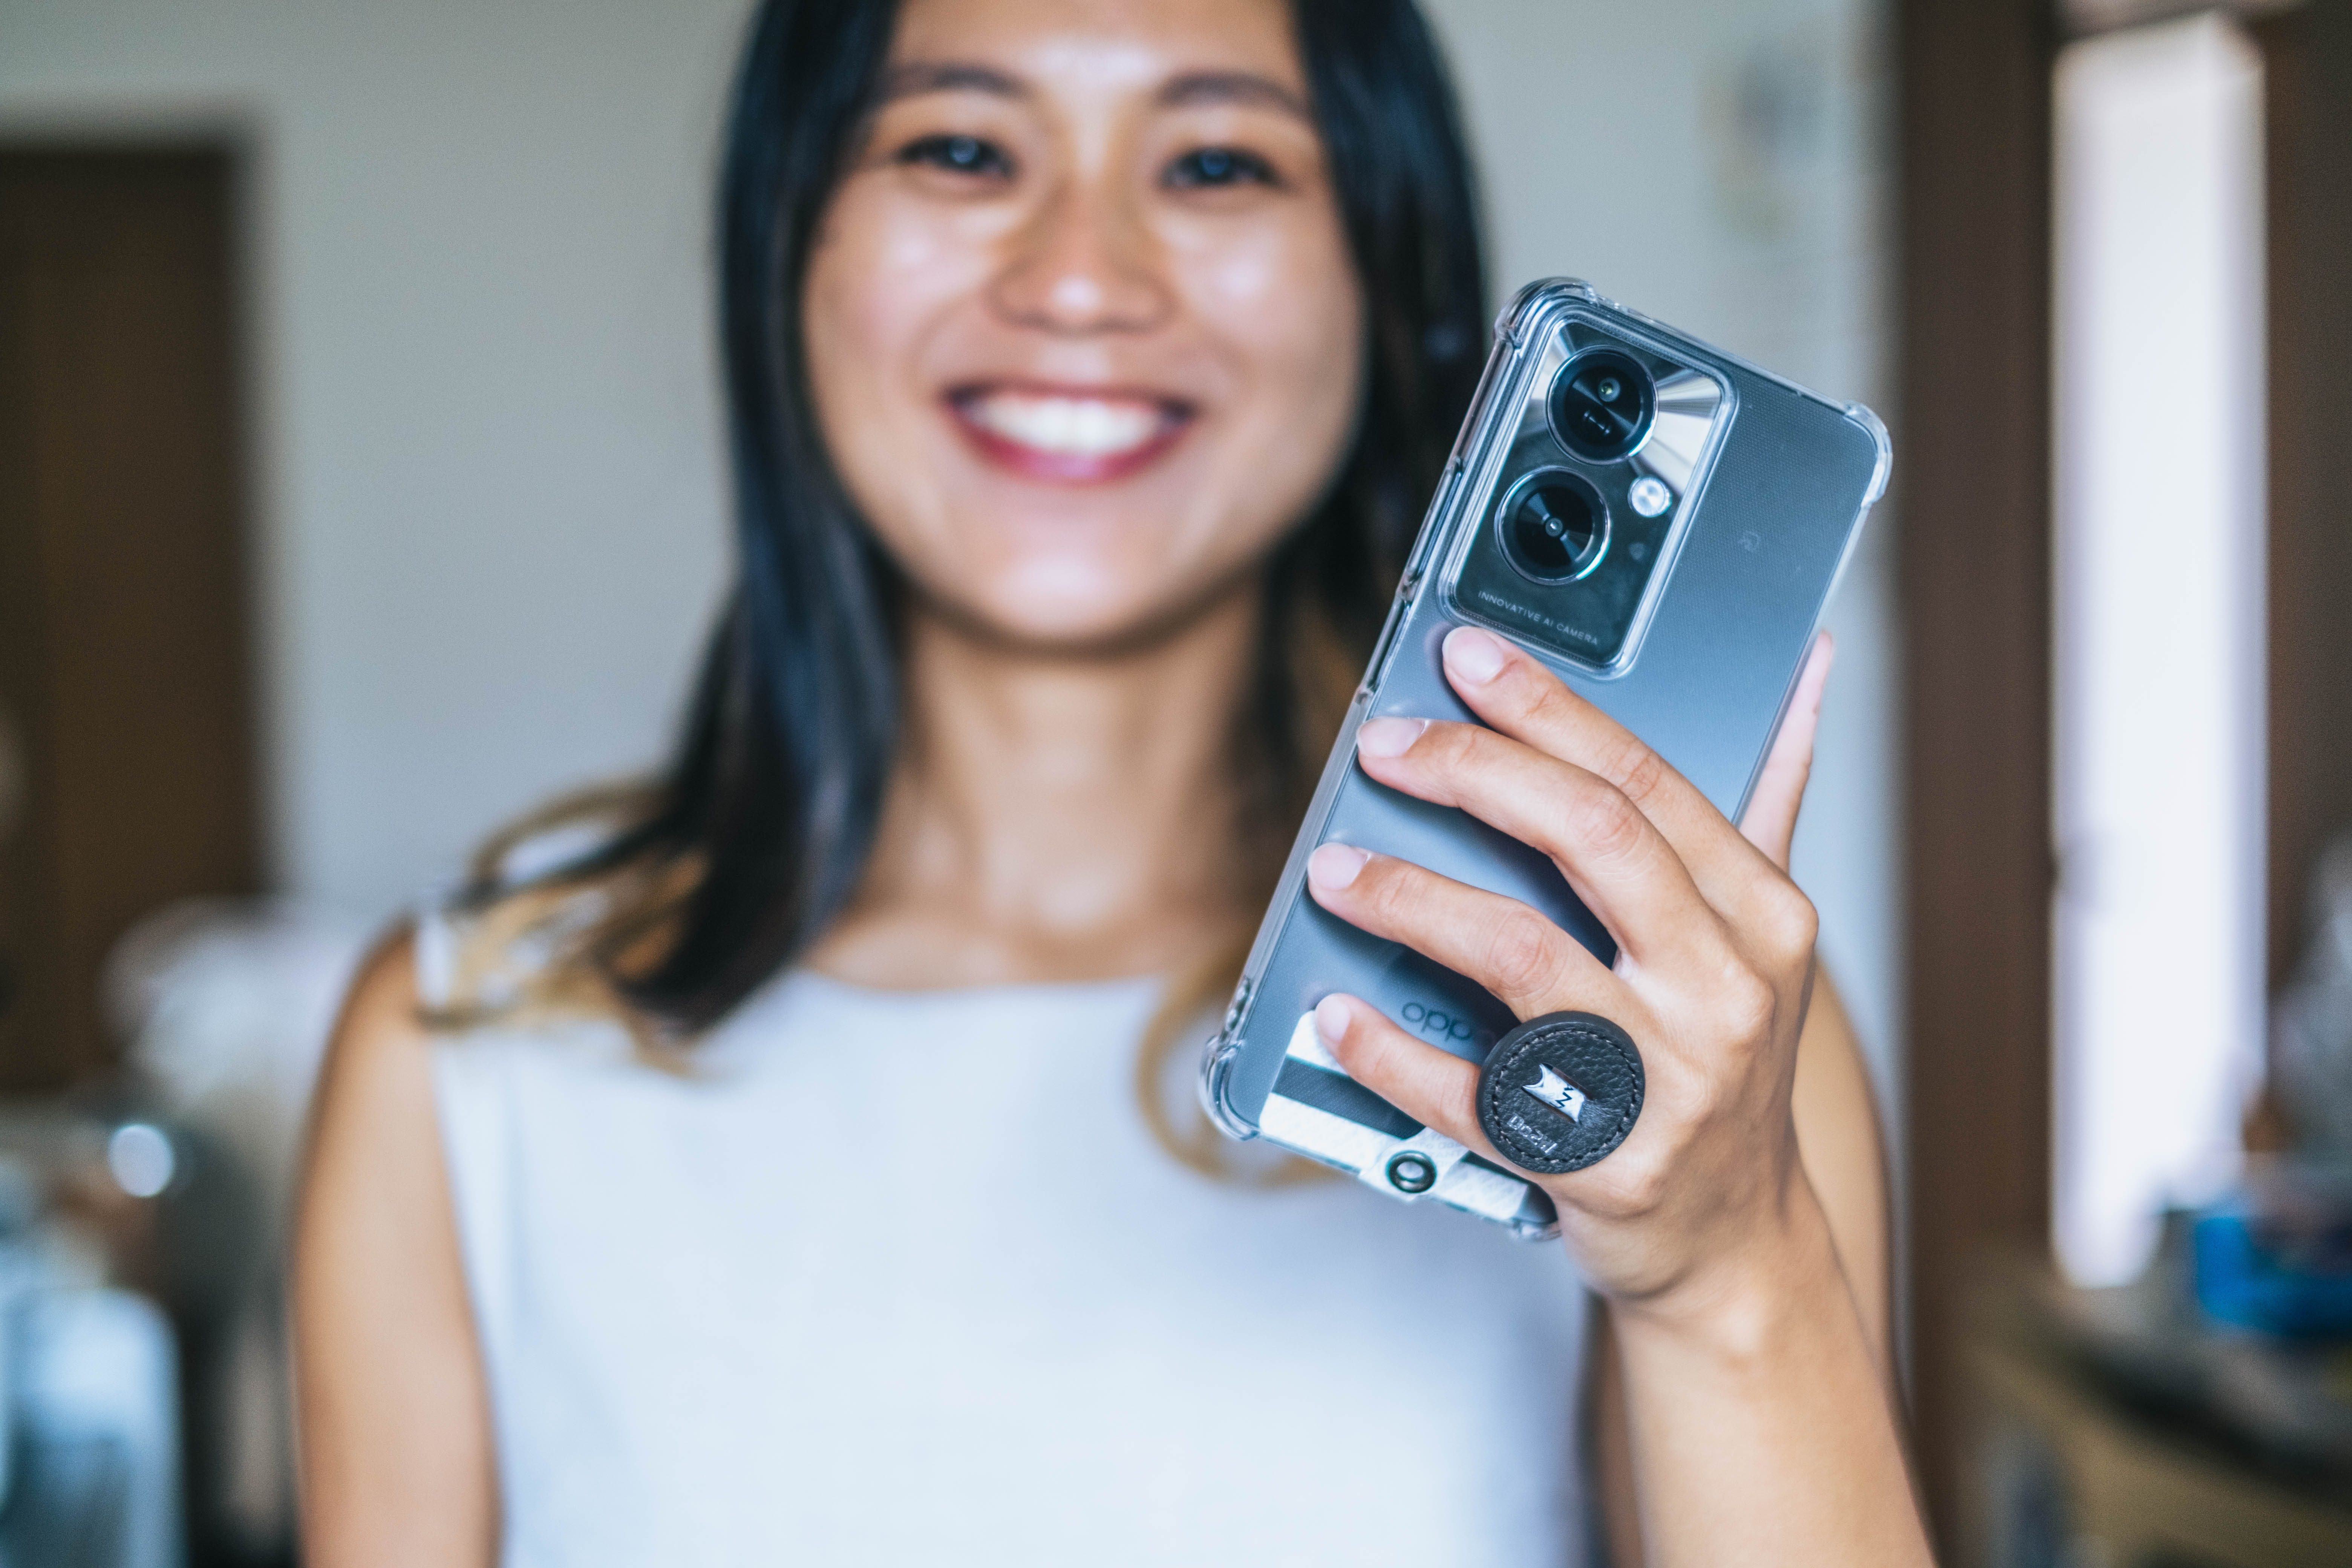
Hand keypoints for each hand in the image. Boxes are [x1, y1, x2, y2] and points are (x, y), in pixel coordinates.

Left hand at [1304, 624, 1835, 1324]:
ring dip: (1411, 901)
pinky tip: (1338, 1012)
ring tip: (1335, 872)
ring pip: (1520, 956)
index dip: (1544, 709)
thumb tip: (1805, 665)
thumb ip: (1769, 797)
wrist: (1732, 1238)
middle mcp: (1722, 993)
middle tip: (1385, 744)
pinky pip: (1473, 1094)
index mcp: (1762, 917)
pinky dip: (1394, 1052)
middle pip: (1588, 842)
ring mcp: (1662, 1084)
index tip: (1464, 657)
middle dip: (1473, 773)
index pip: (1642, 781)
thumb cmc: (1725, 1062)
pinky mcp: (1596, 1164)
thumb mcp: (1763, 935)